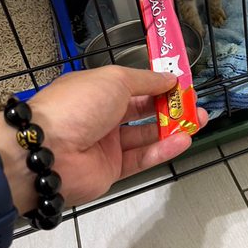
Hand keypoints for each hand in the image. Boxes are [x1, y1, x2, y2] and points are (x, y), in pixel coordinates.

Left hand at [0, 66, 207, 213]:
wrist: (48, 150)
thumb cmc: (79, 105)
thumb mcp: (115, 79)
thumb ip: (146, 81)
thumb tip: (169, 78)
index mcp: (98, 91)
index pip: (135, 87)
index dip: (159, 85)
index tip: (182, 85)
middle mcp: (102, 116)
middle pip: (143, 112)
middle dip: (171, 108)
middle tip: (195, 106)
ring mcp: (107, 144)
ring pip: (146, 136)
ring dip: (173, 128)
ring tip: (198, 121)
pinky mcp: (112, 169)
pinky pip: (142, 158)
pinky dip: (163, 150)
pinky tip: (183, 140)